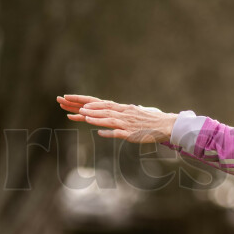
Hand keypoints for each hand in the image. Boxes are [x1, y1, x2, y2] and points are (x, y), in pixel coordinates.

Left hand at [57, 94, 177, 142]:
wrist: (167, 125)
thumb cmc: (153, 120)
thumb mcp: (139, 113)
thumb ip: (129, 113)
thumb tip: (125, 113)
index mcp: (123, 108)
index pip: (100, 103)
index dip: (85, 101)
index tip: (70, 100)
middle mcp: (123, 113)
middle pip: (100, 108)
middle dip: (83, 105)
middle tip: (66, 102)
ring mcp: (126, 123)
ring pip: (108, 118)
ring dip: (95, 116)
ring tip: (82, 115)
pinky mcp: (131, 133)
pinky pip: (118, 132)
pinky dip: (108, 131)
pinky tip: (99, 131)